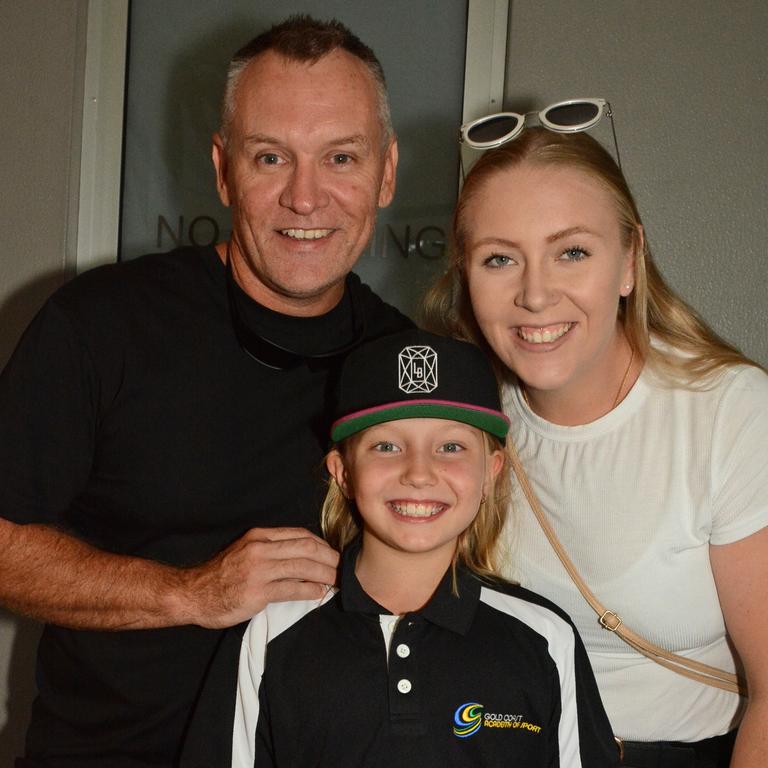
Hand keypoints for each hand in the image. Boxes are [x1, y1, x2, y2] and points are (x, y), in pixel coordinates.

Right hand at [180, 527, 339, 628]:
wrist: (193, 593)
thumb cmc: (222, 574)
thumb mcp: (246, 550)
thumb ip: (271, 549)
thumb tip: (304, 555)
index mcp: (259, 536)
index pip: (300, 534)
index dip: (322, 544)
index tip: (333, 553)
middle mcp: (260, 549)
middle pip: (306, 547)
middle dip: (329, 557)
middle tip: (342, 567)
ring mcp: (259, 570)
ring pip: (303, 567)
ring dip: (325, 574)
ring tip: (336, 581)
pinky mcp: (257, 592)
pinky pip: (291, 589)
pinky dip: (310, 590)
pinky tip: (319, 593)